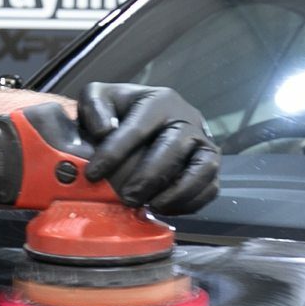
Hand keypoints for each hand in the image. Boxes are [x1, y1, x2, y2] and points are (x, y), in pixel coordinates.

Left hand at [77, 83, 220, 214]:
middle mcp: (187, 119)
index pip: (138, 128)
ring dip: (177, 192)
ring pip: (203, 167)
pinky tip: (164, 208)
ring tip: (150, 206)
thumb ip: (94, 106)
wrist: (143, 117)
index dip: (114, 153)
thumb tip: (105, 130)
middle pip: (174, 147)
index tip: (93, 175)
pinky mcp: (209, 164)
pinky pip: (211, 186)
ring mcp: (203, 142)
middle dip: (148, 177)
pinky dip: (190, 202)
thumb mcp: (98, 97)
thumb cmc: (118, 111)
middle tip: (126, 198)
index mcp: (159, 101)